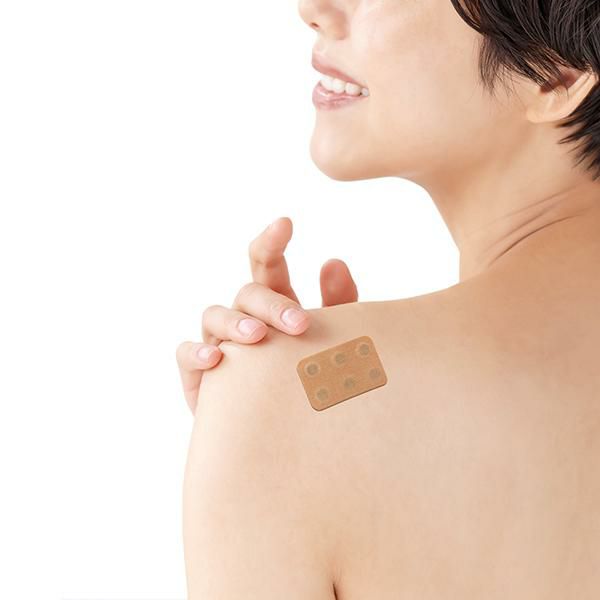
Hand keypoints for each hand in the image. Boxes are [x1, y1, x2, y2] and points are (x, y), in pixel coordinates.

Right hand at [175, 217, 358, 413]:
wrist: (285, 438)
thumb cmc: (309, 383)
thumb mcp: (332, 343)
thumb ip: (337, 306)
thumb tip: (334, 262)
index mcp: (274, 305)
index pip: (267, 265)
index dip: (272, 241)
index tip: (286, 223)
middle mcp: (244, 319)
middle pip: (248, 292)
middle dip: (272, 303)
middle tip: (300, 324)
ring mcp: (219, 344)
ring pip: (214, 315)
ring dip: (236, 323)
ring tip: (257, 337)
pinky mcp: (200, 375)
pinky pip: (187, 355)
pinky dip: (197, 353)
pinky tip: (215, 359)